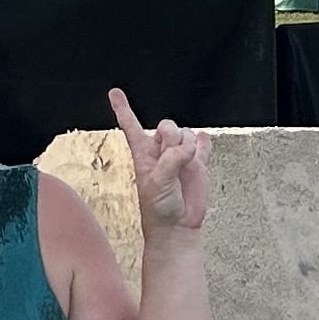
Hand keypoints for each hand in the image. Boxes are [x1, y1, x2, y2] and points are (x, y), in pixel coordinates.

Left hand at [109, 87, 210, 238]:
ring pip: (186, 133)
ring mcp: (180, 156)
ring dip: (188, 144)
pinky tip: (203, 139)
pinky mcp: (197, 164)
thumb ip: (171, 160)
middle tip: (173, 159)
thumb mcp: (157, 183)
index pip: (131, 126)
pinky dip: (203, 141)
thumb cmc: (158, 208)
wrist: (177, 227)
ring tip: (186, 165)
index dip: (123, 109)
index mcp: (143, 154)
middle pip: (168, 126)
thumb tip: (189, 145)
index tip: (114, 92)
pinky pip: (201, 145)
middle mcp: (161, 152)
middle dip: (172, 138)